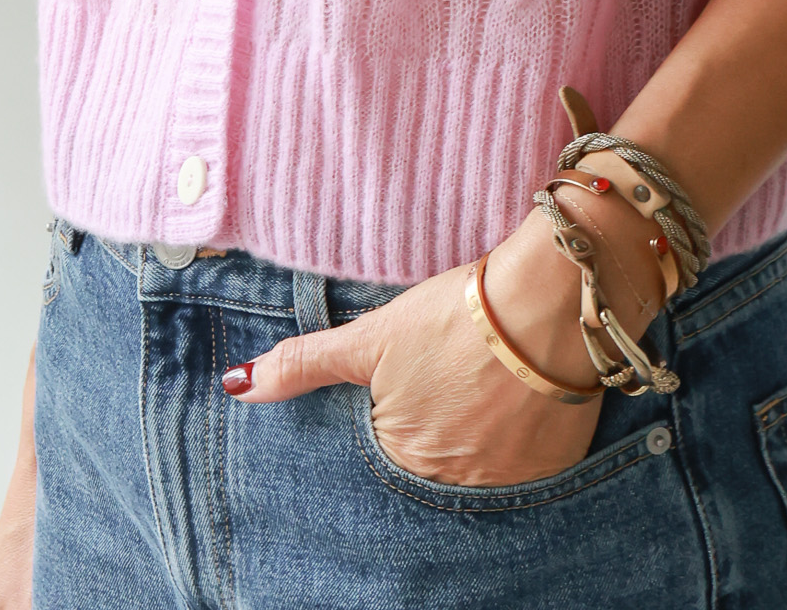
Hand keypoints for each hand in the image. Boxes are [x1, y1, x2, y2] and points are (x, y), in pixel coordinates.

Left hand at [224, 194, 664, 486]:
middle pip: (427, 470)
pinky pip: (522, 475)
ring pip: (474, 473)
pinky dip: (516, 445)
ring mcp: (503, 485)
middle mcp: (449, 486)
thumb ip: (303, 365)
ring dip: (472, 442)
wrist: (549, 299)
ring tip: (483, 389)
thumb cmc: (455, 313)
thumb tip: (235, 386)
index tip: (413, 391)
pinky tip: (517, 402)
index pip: (381, 461)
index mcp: (400, 457)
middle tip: (452, 384)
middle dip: (432, 435)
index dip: (395, 420)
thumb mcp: (370, 336)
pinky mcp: (551, 472)